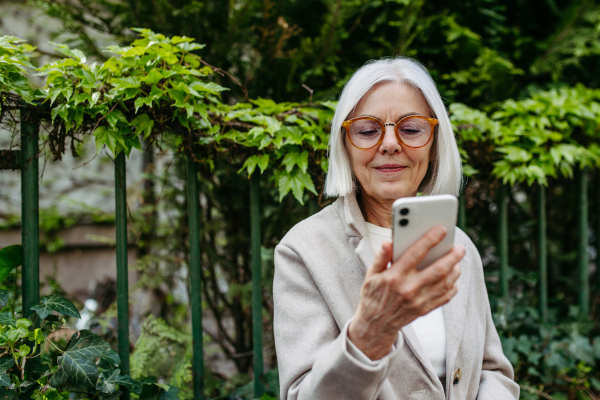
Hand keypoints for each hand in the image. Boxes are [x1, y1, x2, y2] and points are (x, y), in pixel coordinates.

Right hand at [348, 226, 464, 359]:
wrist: (375, 325)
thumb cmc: (373, 296)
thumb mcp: (371, 275)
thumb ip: (380, 257)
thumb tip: (388, 242)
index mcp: (394, 276)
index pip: (415, 253)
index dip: (430, 239)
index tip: (442, 230)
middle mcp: (408, 288)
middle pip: (437, 269)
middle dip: (452, 256)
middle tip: (460, 247)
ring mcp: (418, 301)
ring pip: (445, 283)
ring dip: (455, 270)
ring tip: (457, 260)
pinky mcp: (424, 310)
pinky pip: (445, 297)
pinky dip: (452, 286)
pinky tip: (452, 277)